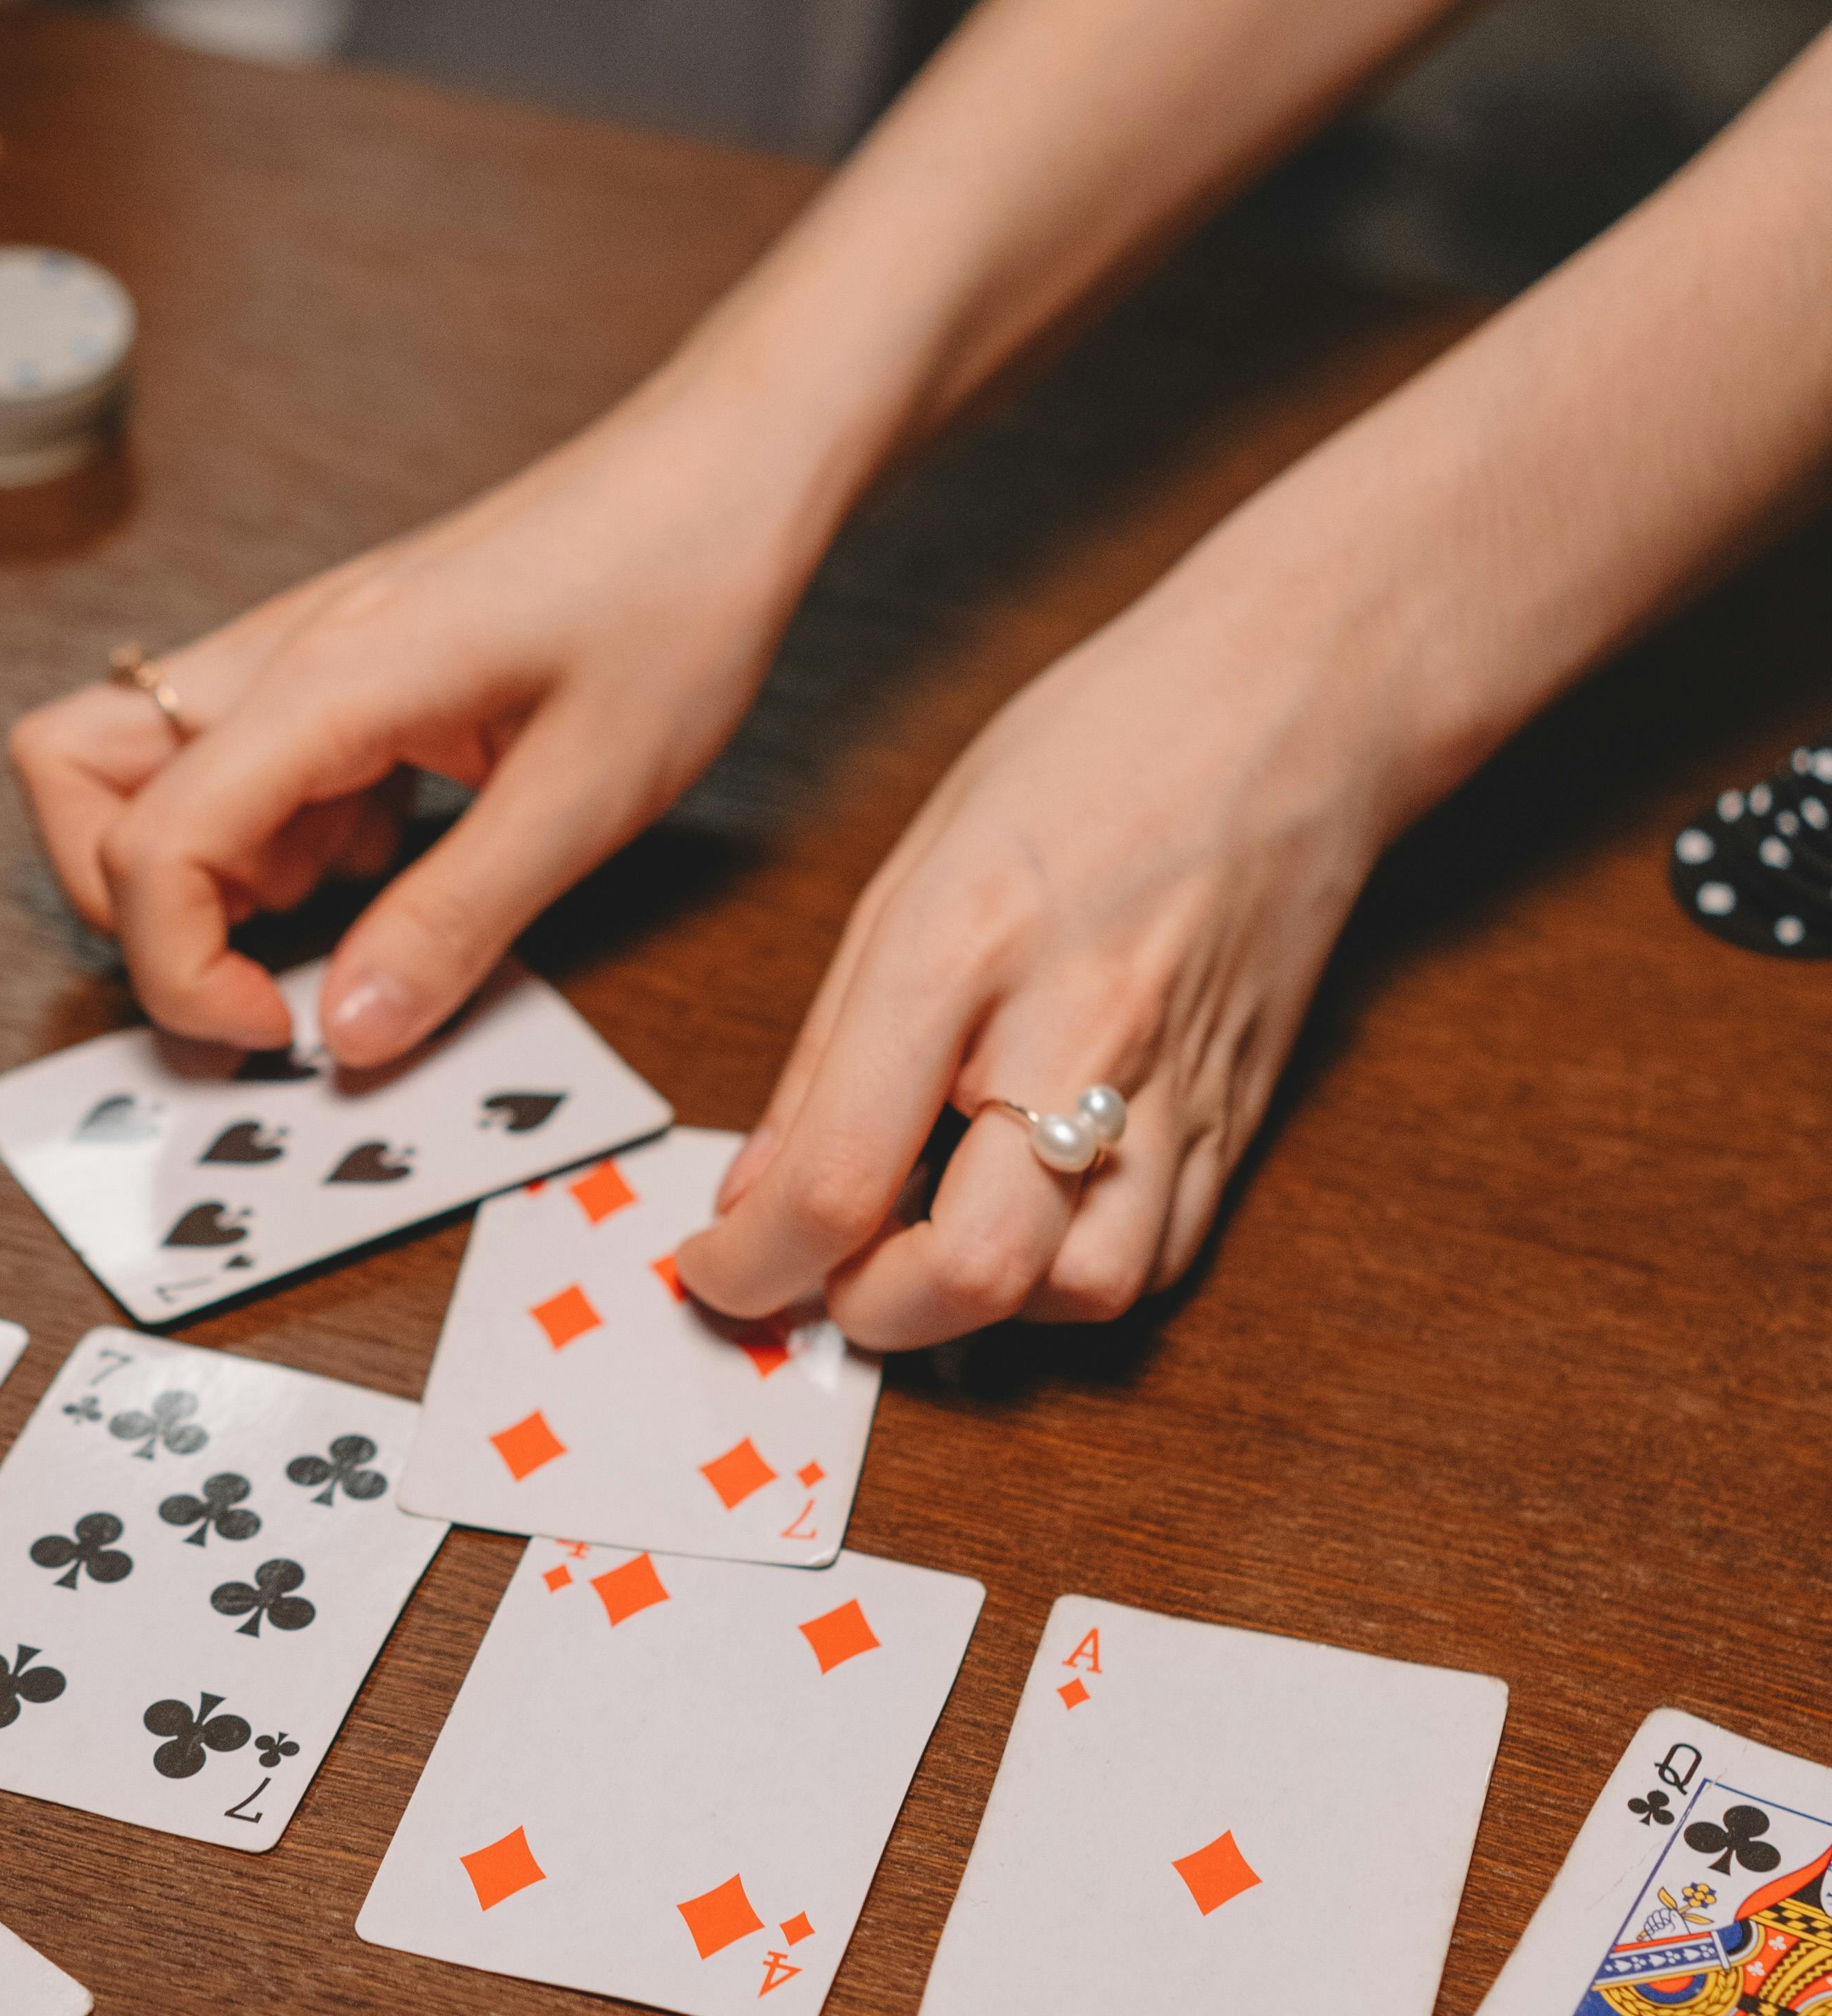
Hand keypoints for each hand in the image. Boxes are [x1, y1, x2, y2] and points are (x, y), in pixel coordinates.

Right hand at [7, 380, 817, 1058]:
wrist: (723, 470)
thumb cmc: (677, 594)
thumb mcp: (588, 795)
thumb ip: (456, 922)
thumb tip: (344, 1036)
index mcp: (329, 679)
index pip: (145, 840)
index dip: (179, 966)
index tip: (279, 1029)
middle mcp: (282, 653)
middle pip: (75, 777)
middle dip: (136, 907)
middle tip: (263, 975)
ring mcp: (298, 655)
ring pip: (142, 770)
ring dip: (208, 873)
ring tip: (349, 908)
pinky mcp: (336, 669)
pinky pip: (239, 766)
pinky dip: (277, 839)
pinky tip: (389, 853)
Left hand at [677, 540, 1405, 1349]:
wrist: (1295, 702)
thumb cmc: (1098, 753)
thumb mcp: (911, 869)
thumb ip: (828, 1052)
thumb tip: (755, 1194)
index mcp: (964, 944)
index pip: (842, 1176)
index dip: (755, 1264)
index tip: (720, 1272)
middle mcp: (1079, 1028)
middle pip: (969, 1271)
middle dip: (868, 1313)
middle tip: (824, 1277)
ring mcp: (1177, 1083)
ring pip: (1079, 1292)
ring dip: (986, 1309)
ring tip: (933, 1238)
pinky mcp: (1238, 1117)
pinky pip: (1157, 1259)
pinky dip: (1073, 1277)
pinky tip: (1029, 1218)